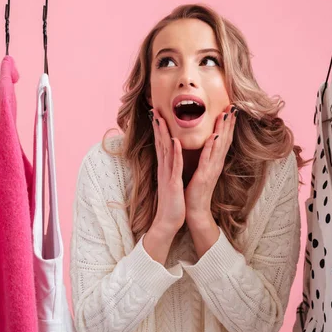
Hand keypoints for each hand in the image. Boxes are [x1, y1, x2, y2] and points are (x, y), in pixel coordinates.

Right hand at [148, 108, 185, 235]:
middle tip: (155, 109)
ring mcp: (167, 176)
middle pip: (160, 144)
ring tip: (161, 119)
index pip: (162, 145)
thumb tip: (170, 161)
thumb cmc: (172, 204)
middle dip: (158, 126)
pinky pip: (175, 166)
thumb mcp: (171, 183)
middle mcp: (164, 169)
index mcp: (165, 169)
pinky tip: (175, 141)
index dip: (159, 129)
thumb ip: (170, 170)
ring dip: (164, 134)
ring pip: (166, 151)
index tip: (158, 114)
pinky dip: (176, 153)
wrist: (167, 223)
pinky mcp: (173, 184)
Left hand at [185, 104, 237, 228]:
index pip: (224, 140)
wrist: (194, 211)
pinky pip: (207, 159)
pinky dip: (210, 147)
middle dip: (229, 122)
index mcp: (214, 162)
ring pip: (218, 146)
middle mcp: (216, 164)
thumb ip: (206, 158)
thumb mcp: (202, 170)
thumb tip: (207, 145)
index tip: (230, 109)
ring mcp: (211, 170)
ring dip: (222, 129)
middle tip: (233, 106)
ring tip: (225, 114)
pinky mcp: (203, 176)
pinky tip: (213, 136)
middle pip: (225, 139)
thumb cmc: (196, 191)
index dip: (228, 125)